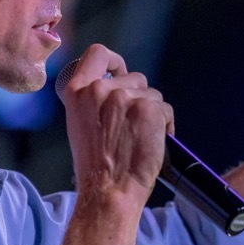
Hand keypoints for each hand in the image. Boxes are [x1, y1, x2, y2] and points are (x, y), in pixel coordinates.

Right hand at [58, 43, 172, 201]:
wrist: (109, 190)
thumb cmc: (95, 166)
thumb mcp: (80, 124)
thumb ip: (93, 101)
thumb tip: (115, 87)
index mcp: (77, 92)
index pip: (97, 54)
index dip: (114, 61)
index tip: (120, 72)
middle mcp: (100, 89)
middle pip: (134, 78)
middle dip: (139, 98)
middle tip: (132, 127)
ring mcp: (124, 97)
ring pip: (152, 94)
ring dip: (153, 113)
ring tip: (141, 138)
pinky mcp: (148, 108)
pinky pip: (165, 109)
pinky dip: (165, 125)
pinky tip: (154, 143)